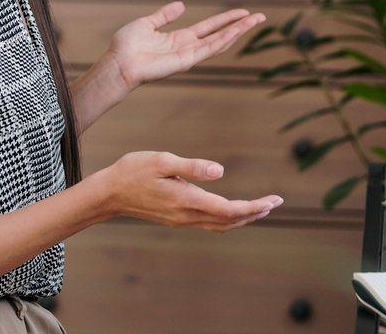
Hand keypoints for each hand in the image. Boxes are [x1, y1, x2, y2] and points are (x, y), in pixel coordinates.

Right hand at [100, 151, 283, 231]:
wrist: (110, 193)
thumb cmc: (135, 170)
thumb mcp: (163, 160)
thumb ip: (193, 167)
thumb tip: (221, 171)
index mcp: (187, 200)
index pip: (229, 209)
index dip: (254, 206)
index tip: (273, 200)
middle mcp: (187, 215)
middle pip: (229, 221)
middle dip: (254, 212)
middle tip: (275, 202)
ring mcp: (182, 220)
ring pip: (220, 226)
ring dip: (242, 218)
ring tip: (261, 208)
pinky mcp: (176, 219)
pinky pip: (209, 224)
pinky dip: (227, 220)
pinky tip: (231, 212)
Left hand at [102, 1, 265, 91]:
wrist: (118, 63)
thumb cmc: (126, 47)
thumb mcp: (147, 23)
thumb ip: (165, 16)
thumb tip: (181, 6)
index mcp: (179, 38)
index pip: (209, 27)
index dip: (226, 19)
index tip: (243, 12)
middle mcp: (188, 47)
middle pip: (220, 34)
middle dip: (240, 25)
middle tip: (259, 16)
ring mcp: (189, 55)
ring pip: (219, 41)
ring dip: (238, 31)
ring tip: (254, 21)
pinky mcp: (186, 61)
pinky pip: (209, 48)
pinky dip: (223, 39)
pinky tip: (236, 31)